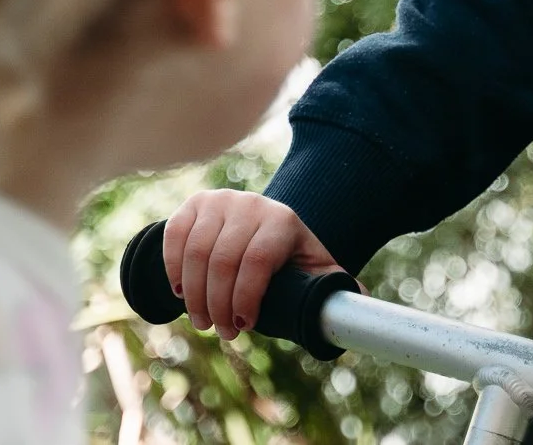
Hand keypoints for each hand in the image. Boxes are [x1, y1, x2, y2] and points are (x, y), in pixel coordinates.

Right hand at [162, 191, 343, 339]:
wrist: (259, 224)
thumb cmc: (289, 256)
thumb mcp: (314, 267)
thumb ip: (333, 285)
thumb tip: (359, 301)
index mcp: (283, 220)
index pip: (258, 260)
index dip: (245, 298)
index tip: (244, 327)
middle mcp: (251, 204)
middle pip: (223, 260)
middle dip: (218, 304)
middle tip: (220, 331)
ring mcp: (220, 200)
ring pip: (196, 252)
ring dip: (194, 295)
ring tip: (202, 321)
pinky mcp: (194, 204)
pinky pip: (174, 236)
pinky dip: (172, 269)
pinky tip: (179, 294)